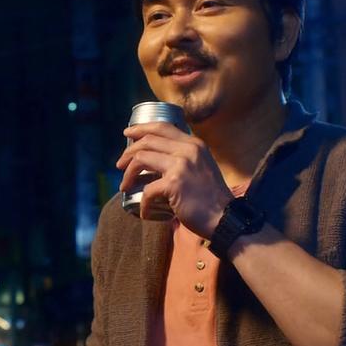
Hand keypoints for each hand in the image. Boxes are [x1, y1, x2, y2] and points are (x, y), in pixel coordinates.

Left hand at [116, 121, 232, 237]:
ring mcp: (181, 166)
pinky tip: (144, 212)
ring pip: (141, 159)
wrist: (226, 218)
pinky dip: (143, 202)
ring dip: (128, 174)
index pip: (162, 127)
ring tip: (125, 186)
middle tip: (119, 165)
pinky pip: (148, 190)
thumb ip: (185, 159)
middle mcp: (188, 150)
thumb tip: (157, 160)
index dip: (141, 128)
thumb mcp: (202, 167)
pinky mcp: (174, 184)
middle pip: (147, 141)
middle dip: (128, 152)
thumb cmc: (212, 198)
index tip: (127, 133)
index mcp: (194, 144)